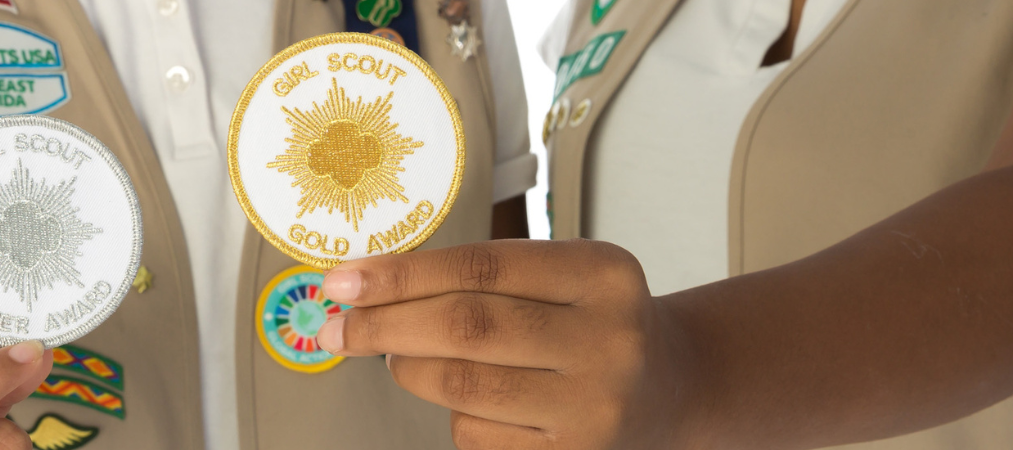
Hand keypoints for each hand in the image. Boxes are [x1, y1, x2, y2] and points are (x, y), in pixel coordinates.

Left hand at [317, 239, 700, 448]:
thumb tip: (365, 288)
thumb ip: (480, 276)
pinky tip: (469, 398)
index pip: (480, 266)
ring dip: (407, 369)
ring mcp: (595, 407)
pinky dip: (451, 414)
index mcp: (603, 275)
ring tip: (398, 356)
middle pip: (464, 327)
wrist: (674, 389)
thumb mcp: (562, 278)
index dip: (400, 274)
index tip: (342, 280)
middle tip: (337, 327)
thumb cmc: (594, 324)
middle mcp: (610, 340)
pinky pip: (475, 434)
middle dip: (383, 326)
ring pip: (460, 387)